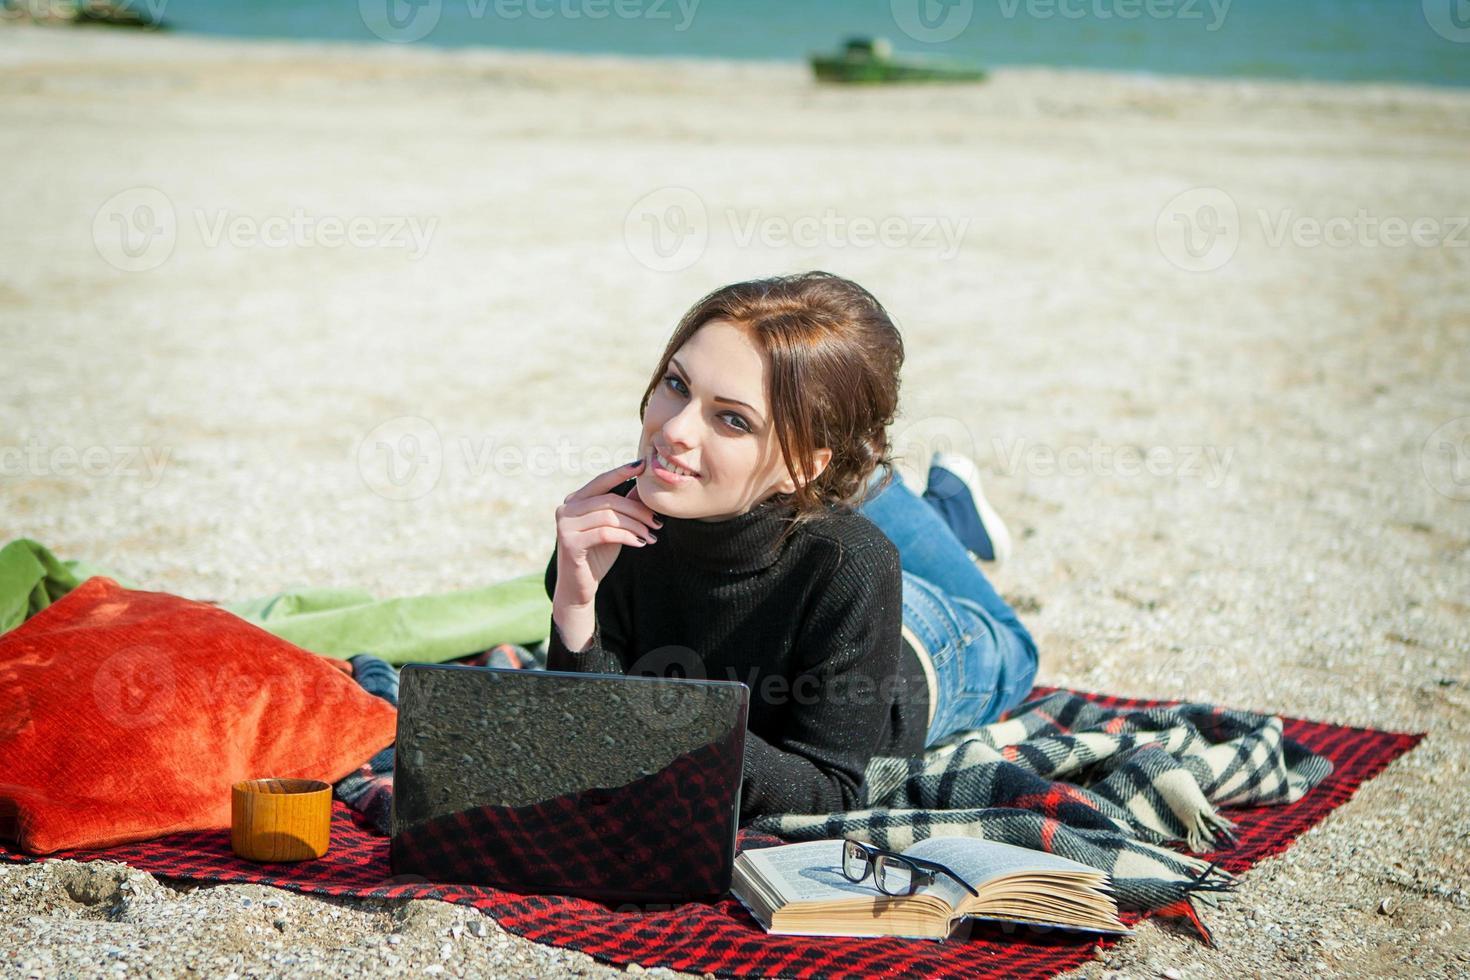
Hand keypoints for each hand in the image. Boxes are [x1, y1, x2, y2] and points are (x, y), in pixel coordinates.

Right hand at [553, 458, 662, 607]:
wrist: (579, 587)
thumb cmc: (597, 554)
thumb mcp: (614, 526)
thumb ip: (623, 506)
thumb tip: (642, 485)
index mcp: (575, 500)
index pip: (601, 481)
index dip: (622, 472)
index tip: (642, 465)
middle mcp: (566, 508)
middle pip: (609, 500)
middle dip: (637, 509)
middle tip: (657, 522)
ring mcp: (565, 525)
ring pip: (609, 516)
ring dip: (636, 525)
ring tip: (650, 536)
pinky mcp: (569, 543)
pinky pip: (605, 533)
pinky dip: (627, 537)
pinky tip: (640, 543)